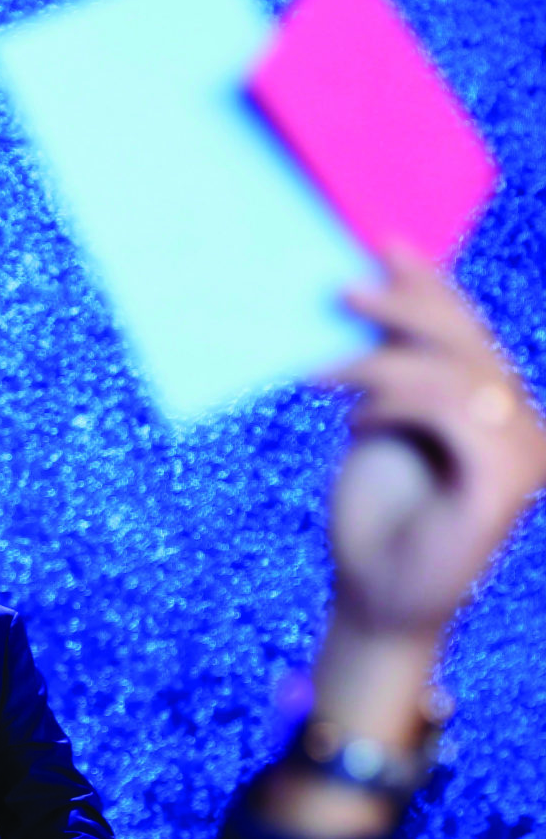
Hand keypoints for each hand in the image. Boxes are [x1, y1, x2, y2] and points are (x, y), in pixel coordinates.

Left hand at [264, 250, 545, 838]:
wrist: (376, 596)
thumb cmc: (375, 513)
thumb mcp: (377, 424)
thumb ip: (389, 369)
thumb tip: (362, 297)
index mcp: (494, 402)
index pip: (464, 327)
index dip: (429, 282)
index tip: (383, 242)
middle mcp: (520, 420)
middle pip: (464, 339)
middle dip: (403, 305)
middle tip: (341, 290)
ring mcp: (520, 452)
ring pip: (455, 372)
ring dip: (380, 362)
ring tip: (318, 372)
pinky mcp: (502, 482)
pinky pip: (454, 414)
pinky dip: (398, 405)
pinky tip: (357, 420)